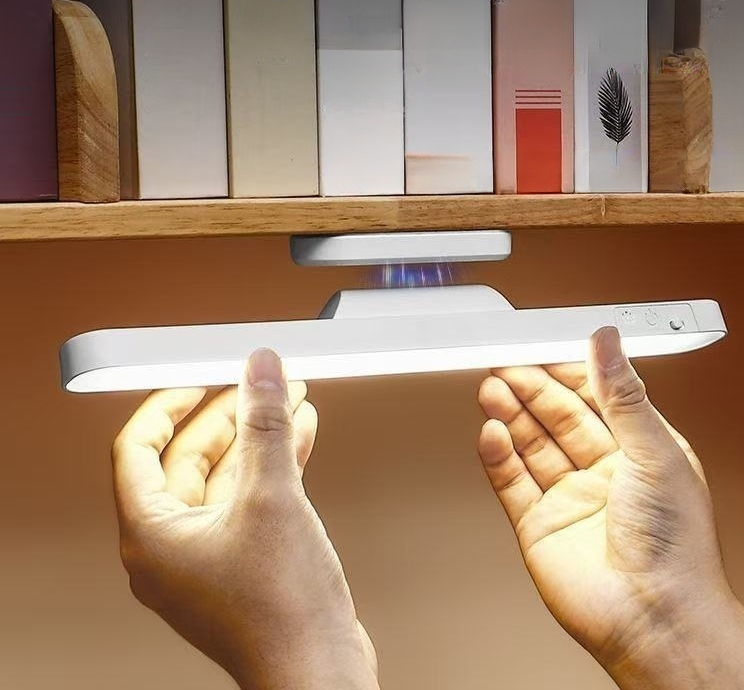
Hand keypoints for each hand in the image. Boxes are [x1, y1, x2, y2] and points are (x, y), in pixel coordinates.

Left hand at [112, 349, 377, 689]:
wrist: (319, 670)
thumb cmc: (281, 612)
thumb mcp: (272, 496)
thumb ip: (264, 425)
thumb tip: (258, 371)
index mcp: (152, 535)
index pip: (138, 448)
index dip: (166, 405)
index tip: (195, 380)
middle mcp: (172, 548)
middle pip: (189, 458)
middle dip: (229, 415)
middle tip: (256, 385)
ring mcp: (209, 558)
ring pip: (226, 477)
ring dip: (258, 437)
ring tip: (287, 401)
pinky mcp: (243, 563)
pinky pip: (250, 499)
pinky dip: (273, 465)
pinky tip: (300, 437)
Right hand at [478, 327, 730, 677]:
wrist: (655, 619)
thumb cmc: (676, 545)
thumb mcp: (656, 452)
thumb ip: (623, 395)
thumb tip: (607, 342)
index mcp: (638, 450)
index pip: (594, 396)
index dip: (565, 370)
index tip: (541, 346)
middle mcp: (602, 471)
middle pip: (555, 416)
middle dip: (529, 387)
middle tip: (503, 364)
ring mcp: (568, 497)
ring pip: (530, 444)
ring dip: (509, 414)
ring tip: (490, 389)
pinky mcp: (539, 524)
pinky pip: (512, 481)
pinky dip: (498, 455)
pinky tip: (491, 432)